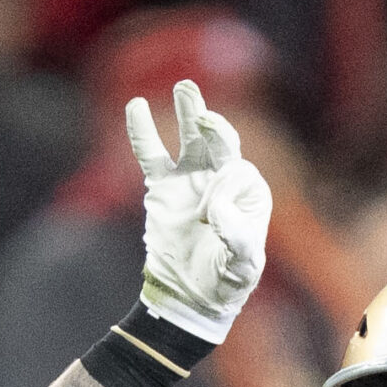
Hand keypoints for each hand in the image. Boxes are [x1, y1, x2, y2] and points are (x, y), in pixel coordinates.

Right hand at [126, 80, 271, 343]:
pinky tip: (136, 107)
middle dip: (215, 127)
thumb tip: (213, 209)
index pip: (237, 171)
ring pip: (191, 139)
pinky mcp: (163, 188)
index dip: (222, 187)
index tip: (209, 216)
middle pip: (222, 142)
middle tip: (205, 118)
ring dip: (189, 113)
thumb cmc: (225, 284)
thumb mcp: (242, 268)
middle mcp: (223, 180)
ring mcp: (192, 179)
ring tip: (185, 87)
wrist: (191, 299)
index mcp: (250, 195)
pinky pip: (152, 155)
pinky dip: (144, 133)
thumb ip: (238, 240)